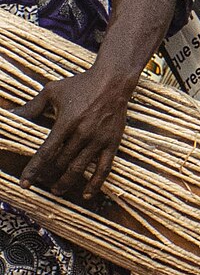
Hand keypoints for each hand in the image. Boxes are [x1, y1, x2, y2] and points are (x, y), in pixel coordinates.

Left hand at [20, 61, 140, 200]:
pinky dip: (95, 183)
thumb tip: (11, 114)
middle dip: (48, 176)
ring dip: (66, 182)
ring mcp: (98, 140)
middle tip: (41, 182)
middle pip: (61, 163)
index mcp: (66, 122)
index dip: (34, 169)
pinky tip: (87, 194)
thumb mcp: (53, 91)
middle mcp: (82, 133)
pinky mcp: (112, 143)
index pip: (46, 152)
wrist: (113, 80)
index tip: (25, 183)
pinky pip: (104, 168)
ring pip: (79, 169)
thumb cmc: (80, 84)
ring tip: (57, 190)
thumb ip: (32, 106)